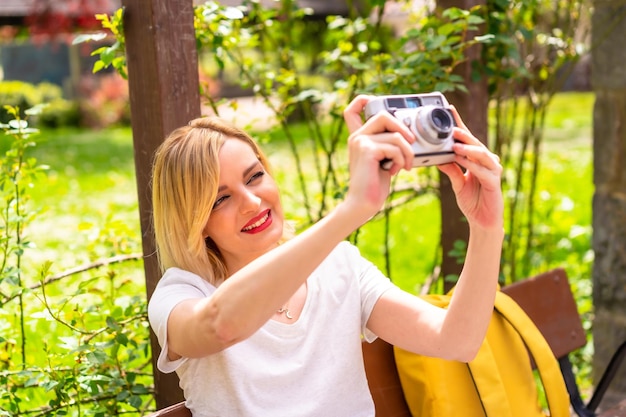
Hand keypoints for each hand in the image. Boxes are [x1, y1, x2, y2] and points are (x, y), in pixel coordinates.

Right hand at [341, 95, 415, 216]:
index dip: (364, 100)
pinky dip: (402, 159)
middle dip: (403, 128)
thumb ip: (388, 145)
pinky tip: (396, 171)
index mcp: (358, 137)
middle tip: (411, 143)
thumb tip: (409, 134)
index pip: (353, 109)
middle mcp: (356, 136)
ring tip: (405, 165)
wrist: (363, 205)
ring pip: (396, 135)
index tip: (378, 105)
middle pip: (383, 114)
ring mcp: (360, 142)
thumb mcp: (383, 160)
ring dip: (407, 151)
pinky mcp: (367, 150)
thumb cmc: (374, 185)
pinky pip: (396, 147)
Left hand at [437, 107, 502, 230]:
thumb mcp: (457, 183)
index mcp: (477, 159)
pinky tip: (461, 160)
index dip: (459, 124)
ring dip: (467, 148)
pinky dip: (471, 164)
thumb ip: (450, 169)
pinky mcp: (494, 182)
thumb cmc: (472, 200)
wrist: (482, 220)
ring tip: (454, 143)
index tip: (450, 109)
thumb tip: (437, 157)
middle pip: (474, 143)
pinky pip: (482, 170)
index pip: (467, 139)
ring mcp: (493, 170)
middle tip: (451, 126)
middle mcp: (487, 161)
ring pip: (480, 154)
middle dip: (463, 133)